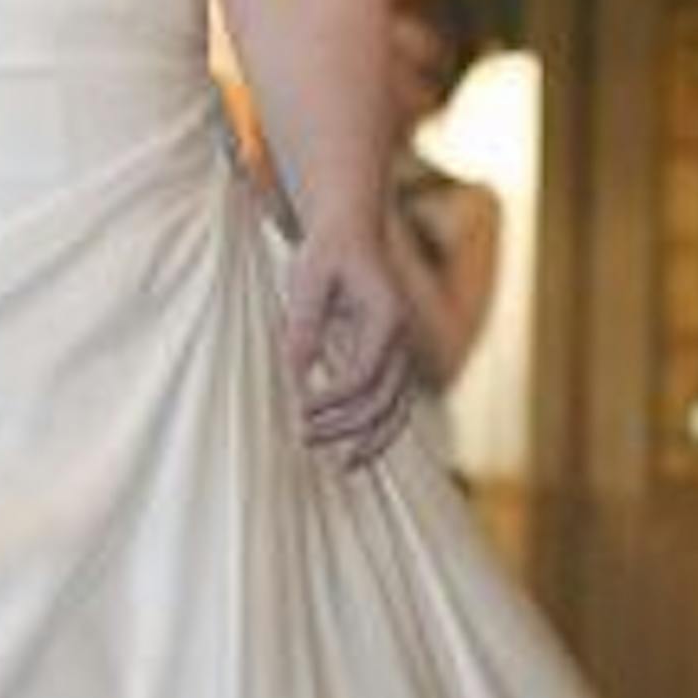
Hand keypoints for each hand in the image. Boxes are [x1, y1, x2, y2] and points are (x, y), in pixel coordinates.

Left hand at [285, 225, 415, 467]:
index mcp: (387, 317)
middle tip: (304, 439)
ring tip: (342, 468)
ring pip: (397, 409)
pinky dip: (377, 429)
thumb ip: (303, 326)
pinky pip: (393, 403)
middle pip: (383, 400)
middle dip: (346, 426)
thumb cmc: (327, 250)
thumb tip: (295, 374)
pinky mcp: (392, 358)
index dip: (330, 399)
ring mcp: (402, 350)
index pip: (363, 376)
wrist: (353, 228)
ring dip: (370, 440)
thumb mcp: (307, 281)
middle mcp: (403, 338)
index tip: (297, 409)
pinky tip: (354, 451)